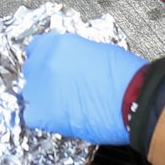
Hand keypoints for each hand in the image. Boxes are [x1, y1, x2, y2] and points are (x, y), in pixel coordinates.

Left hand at [22, 35, 144, 145]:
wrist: (134, 97)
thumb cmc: (126, 75)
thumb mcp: (97, 51)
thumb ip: (76, 56)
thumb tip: (72, 66)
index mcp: (59, 44)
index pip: (36, 49)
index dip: (46, 61)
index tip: (53, 68)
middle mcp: (44, 63)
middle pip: (32, 72)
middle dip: (45, 80)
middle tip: (64, 90)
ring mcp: (40, 88)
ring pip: (31, 95)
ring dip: (44, 100)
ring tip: (67, 107)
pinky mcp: (42, 114)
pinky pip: (32, 117)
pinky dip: (44, 120)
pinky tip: (61, 120)